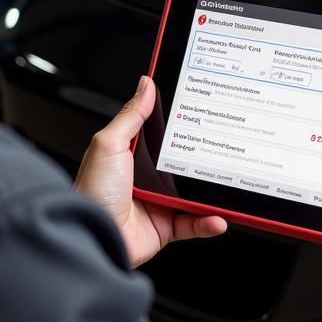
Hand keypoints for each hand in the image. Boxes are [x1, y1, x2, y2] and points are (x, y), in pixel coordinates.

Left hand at [74, 76, 226, 266]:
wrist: (93, 236)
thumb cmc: (92, 192)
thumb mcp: (109, 145)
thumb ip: (130, 116)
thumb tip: (146, 85)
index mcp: (132, 155)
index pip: (161, 132)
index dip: (180, 120)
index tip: (202, 107)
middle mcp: (147, 177)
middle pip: (183, 162)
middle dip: (204, 156)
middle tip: (225, 144)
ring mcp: (158, 202)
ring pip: (194, 193)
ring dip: (212, 191)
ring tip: (228, 182)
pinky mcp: (165, 227)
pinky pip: (194, 222)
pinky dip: (209, 221)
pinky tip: (218, 217)